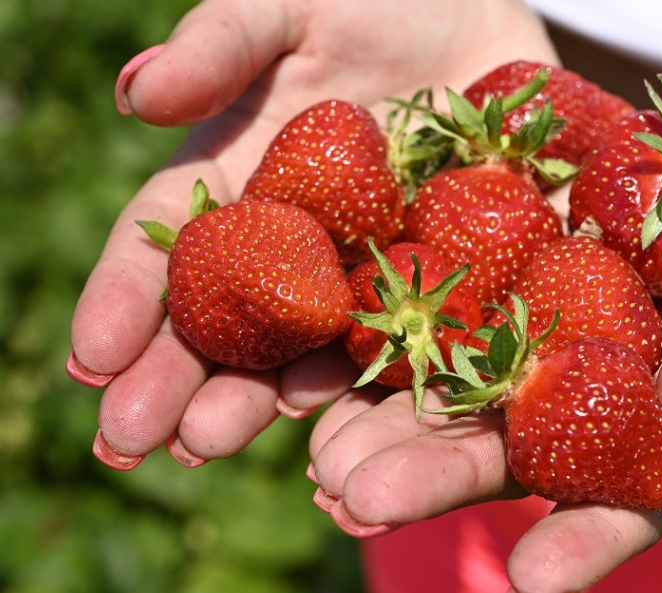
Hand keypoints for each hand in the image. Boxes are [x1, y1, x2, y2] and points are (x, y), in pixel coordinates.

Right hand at [67, 0, 558, 467]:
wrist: (486, 32)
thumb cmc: (382, 3)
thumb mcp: (292, 6)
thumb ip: (223, 43)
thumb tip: (137, 94)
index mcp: (244, 178)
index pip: (173, 246)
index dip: (128, 300)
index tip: (92, 359)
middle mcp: (296, 243)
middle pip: (228, 316)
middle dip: (177, 375)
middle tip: (130, 438)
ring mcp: (367, 273)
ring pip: (303, 348)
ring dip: (252, 399)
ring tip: (204, 442)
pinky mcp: (443, 288)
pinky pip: (408, 347)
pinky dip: (369, 389)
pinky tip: (331, 426)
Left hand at [308, 151, 661, 591]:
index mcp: (646, 419)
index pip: (618, 498)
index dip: (582, 541)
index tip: (532, 582)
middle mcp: (572, 394)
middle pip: (503, 452)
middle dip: (435, 479)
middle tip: (362, 500)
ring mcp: (523, 334)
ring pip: (448, 394)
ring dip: (381, 428)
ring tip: (322, 457)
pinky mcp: (488, 269)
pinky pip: (429, 306)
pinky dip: (376, 340)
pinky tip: (321, 367)